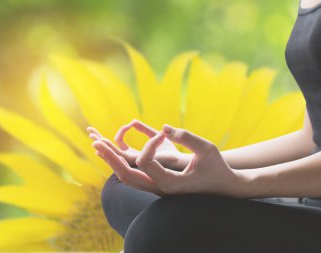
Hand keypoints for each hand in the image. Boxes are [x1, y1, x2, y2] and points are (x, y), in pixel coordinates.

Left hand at [92, 124, 245, 196]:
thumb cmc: (217, 168)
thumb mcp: (206, 149)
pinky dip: (124, 164)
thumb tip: (164, 127)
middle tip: (96, 142)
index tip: (163, 134)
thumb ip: (186, 136)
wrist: (223, 187)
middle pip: (126, 175)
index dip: (150, 143)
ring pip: (127, 178)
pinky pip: (135, 175)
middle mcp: (159, 188)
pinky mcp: (158, 184)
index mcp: (169, 183)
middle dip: (111, 158)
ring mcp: (157, 188)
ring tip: (99, 146)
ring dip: (113, 162)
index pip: (146, 161)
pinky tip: (117, 151)